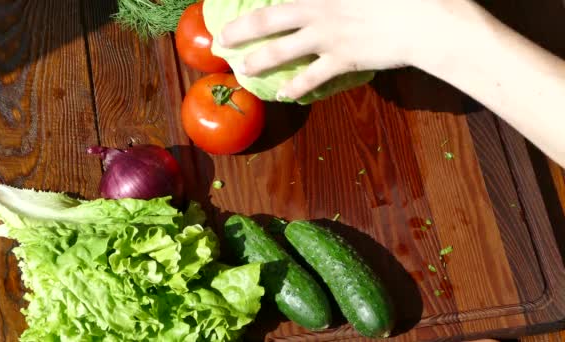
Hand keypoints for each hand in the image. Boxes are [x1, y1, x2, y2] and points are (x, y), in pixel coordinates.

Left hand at [219, 0, 470, 99]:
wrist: (428, 20)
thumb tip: (317, 0)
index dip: (253, 3)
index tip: (233, 8)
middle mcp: (317, 9)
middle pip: (267, 20)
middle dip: (239, 31)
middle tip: (221, 41)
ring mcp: (328, 37)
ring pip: (281, 52)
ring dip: (257, 61)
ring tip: (242, 69)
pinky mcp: (342, 60)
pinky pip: (311, 77)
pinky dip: (296, 87)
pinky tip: (283, 94)